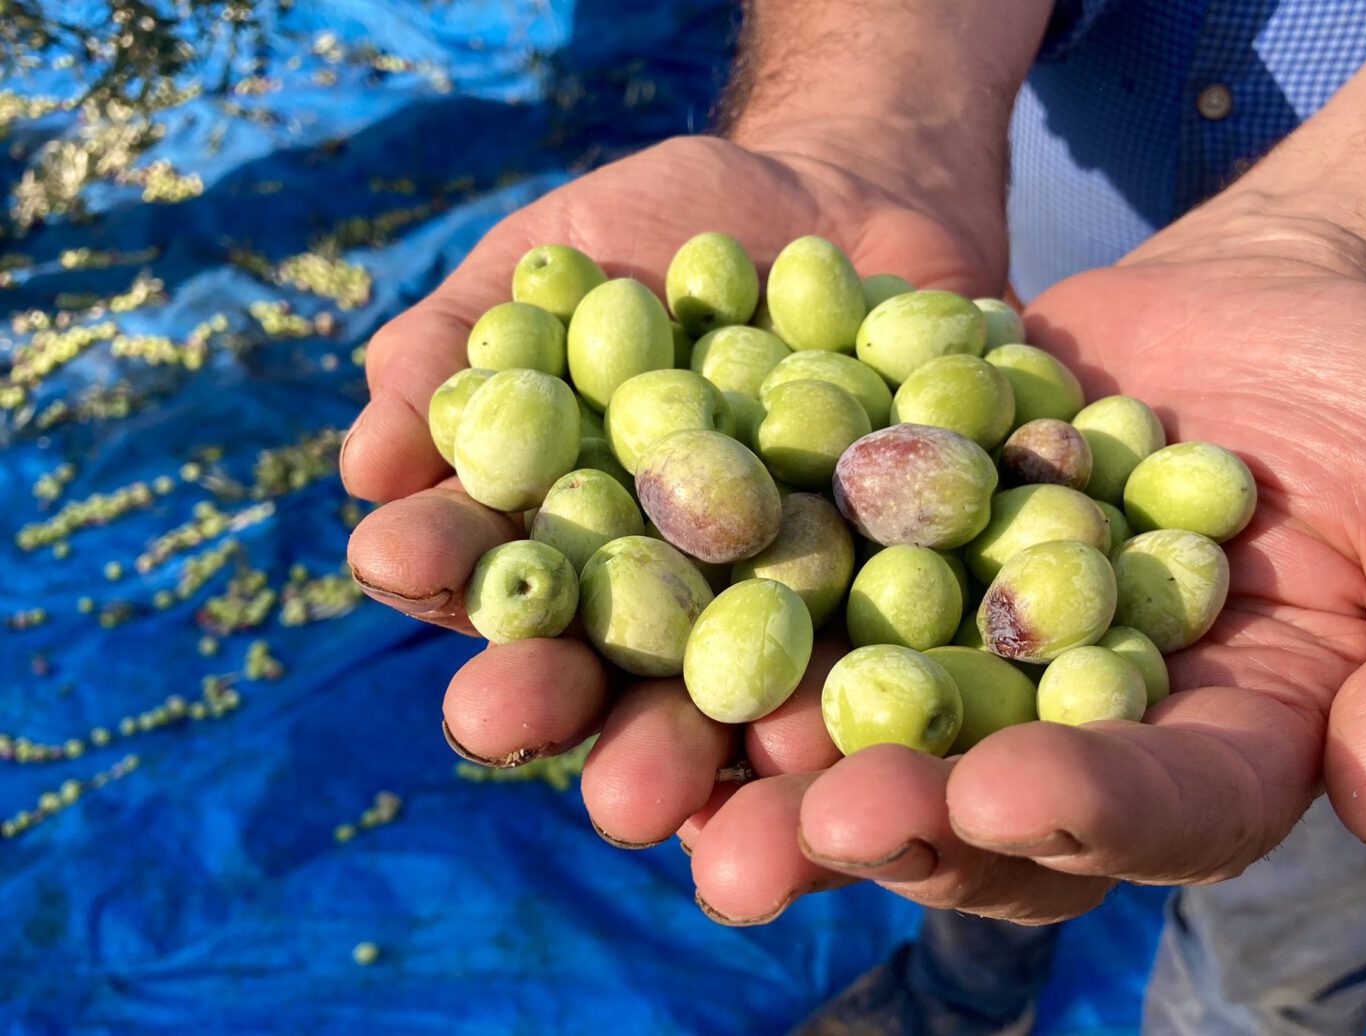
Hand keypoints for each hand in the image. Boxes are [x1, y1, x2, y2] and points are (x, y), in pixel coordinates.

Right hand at [341, 127, 1006, 855]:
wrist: (857, 191)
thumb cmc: (676, 226)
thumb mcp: (563, 253)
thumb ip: (463, 340)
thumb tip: (367, 463)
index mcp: (572, 531)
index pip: (498, 560)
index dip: (447, 560)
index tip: (394, 555)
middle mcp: (673, 592)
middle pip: (616, 667)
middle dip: (568, 704)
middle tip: (525, 740)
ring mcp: (790, 603)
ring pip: (749, 694)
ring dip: (710, 742)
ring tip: (684, 783)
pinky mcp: (905, 596)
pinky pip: (893, 647)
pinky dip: (873, 679)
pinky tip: (843, 719)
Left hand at [682, 204, 1365, 924]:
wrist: (1266, 310)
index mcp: (1211, 760)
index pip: (1152, 813)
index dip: (1080, 812)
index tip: (997, 796)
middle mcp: (1067, 733)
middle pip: (968, 804)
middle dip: (871, 822)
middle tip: (767, 840)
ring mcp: (966, 650)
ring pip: (856, 722)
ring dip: (751, 754)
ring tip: (649, 776)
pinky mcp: (893, 557)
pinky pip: (807, 589)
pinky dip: (726, 600)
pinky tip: (633, 606)